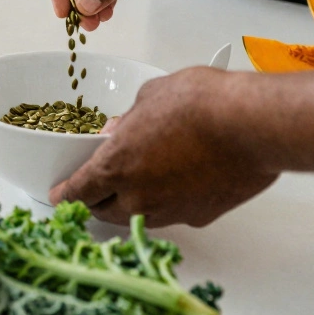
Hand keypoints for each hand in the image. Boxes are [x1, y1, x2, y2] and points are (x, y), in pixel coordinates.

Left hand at [49, 67, 277, 226]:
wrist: (253, 125)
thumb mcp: (150, 98)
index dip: (66, 194)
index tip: (60, 195)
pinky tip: (180, 183)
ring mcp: (172, 212)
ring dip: (134, 204)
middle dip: (98, 202)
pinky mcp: (203, 216)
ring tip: (141, 183)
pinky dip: (171, 203)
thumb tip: (120, 129)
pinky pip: (176, 214)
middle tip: (98, 189)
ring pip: (141, 217)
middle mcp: (140, 198)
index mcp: (116, 167)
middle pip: (106, 211)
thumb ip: (128, 120)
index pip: (80, 191)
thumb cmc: (201, 104)